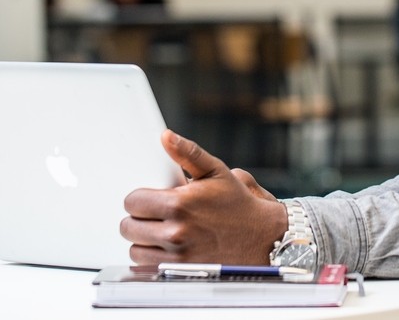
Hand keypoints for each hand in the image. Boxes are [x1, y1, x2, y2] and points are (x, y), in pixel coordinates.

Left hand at [120, 129, 287, 264]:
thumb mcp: (215, 171)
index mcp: (179, 203)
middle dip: (140, 218)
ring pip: (135, 248)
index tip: (152, 198)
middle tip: (159, 214)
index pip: (132, 202)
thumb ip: (187, 153)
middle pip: (128, 227)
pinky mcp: (178, 273)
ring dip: (145, 239)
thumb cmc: (237, 203)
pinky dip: (153, 257)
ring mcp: (175, 256)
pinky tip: (170, 246)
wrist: (259, 236)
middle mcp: (175, 232)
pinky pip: (146, 266)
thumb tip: (166, 136)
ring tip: (165, 229)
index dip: (141, 198)